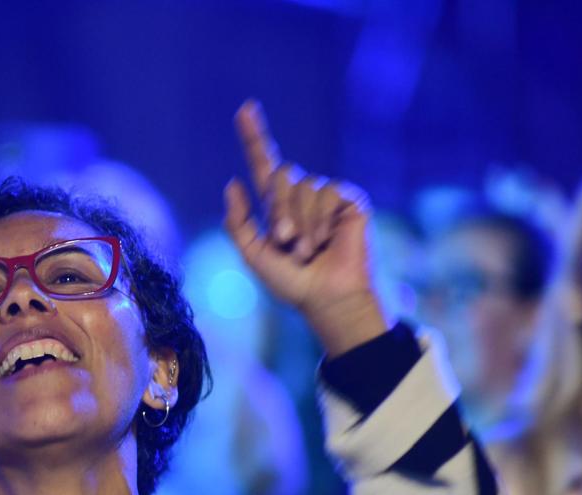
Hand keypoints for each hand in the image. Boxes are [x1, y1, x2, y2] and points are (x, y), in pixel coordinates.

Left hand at [224, 99, 389, 354]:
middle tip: (287, 243)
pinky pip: (326, 192)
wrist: (325, 298)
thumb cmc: (291, 282)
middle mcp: (301, 196)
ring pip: (303, 185)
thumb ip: (238, 221)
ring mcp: (326, 196)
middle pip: (280, 174)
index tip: (244, 109)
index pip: (263, 165)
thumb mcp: (254, 254)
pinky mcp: (349, 200)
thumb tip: (232, 182)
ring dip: (300, 223)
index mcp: (277, 206)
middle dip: (279, 209)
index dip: (254, 137)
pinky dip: (320, 221)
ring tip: (308, 249)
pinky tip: (327, 241)